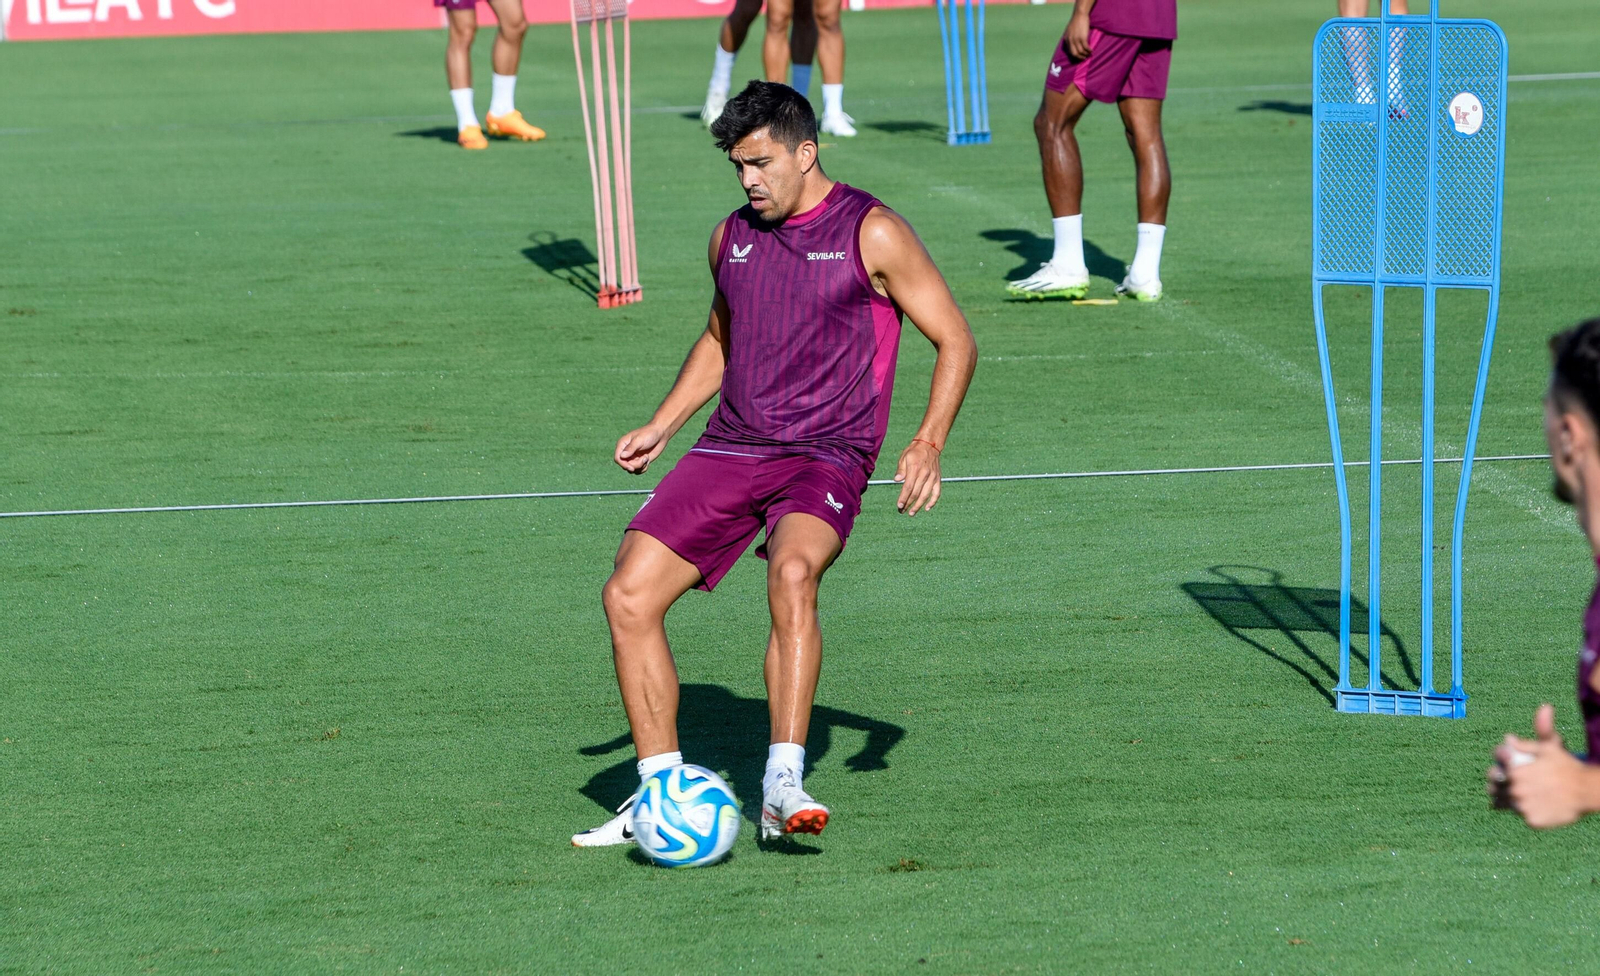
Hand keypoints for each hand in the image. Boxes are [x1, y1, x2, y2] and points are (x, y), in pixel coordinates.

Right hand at [614, 424, 667, 473]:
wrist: (661, 434)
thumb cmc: (649, 434)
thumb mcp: (639, 440)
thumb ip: (630, 448)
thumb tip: (622, 456)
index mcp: (622, 444)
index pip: (618, 458)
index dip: (623, 465)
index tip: (632, 468)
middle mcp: (626, 452)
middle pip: (625, 465)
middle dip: (635, 465)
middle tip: (645, 458)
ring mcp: (633, 457)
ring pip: (632, 469)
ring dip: (640, 467)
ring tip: (646, 458)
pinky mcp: (640, 460)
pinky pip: (638, 470)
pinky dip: (643, 468)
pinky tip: (648, 460)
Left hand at [893, 439, 941, 515]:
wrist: (929, 444)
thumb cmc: (914, 451)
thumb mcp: (904, 457)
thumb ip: (901, 470)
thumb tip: (896, 480)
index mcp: (915, 469)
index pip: (908, 487)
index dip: (903, 498)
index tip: (899, 505)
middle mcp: (925, 474)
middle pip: (916, 493)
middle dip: (908, 504)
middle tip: (902, 511)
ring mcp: (932, 477)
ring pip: (925, 495)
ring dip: (918, 506)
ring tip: (911, 513)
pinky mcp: (937, 479)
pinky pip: (936, 493)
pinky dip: (932, 502)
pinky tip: (927, 508)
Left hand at [1067, 11, 1091, 59]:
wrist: (1079, 15)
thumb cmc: (1075, 22)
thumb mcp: (1069, 31)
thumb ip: (1069, 38)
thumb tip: (1072, 44)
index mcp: (1066, 40)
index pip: (1069, 51)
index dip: (1075, 56)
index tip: (1079, 57)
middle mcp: (1070, 41)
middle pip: (1074, 54)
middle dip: (1080, 57)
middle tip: (1084, 58)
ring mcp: (1076, 40)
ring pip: (1081, 51)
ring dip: (1085, 54)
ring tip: (1089, 54)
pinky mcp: (1082, 38)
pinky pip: (1086, 48)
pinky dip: (1089, 50)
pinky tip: (1091, 50)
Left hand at [1496, 704, 1591, 828]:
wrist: (1588, 790)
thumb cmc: (1567, 766)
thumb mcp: (1550, 746)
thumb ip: (1526, 737)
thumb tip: (1508, 735)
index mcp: (1514, 769)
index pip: (1494, 769)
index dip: (1499, 766)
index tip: (1507, 766)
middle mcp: (1515, 789)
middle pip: (1494, 787)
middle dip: (1499, 783)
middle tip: (1513, 782)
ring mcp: (1522, 806)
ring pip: (1504, 803)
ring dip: (1509, 798)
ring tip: (1523, 793)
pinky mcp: (1531, 820)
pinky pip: (1520, 816)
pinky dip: (1524, 811)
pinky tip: (1535, 804)